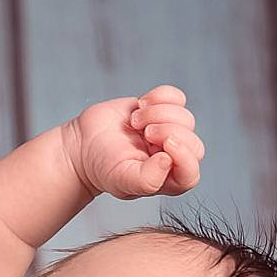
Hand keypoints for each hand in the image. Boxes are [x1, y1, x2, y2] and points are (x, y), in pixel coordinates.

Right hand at [62, 84, 203, 198]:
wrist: (83, 144)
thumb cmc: (102, 167)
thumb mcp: (121, 180)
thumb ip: (147, 179)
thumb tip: (168, 160)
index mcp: (168, 180)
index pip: (191, 174)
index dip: (184, 157)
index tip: (164, 146)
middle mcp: (173, 157)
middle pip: (193, 142)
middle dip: (168, 132)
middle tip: (144, 133)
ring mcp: (169, 132)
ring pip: (186, 117)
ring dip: (158, 114)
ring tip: (136, 121)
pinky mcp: (162, 109)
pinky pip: (177, 97)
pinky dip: (161, 97)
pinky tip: (141, 104)